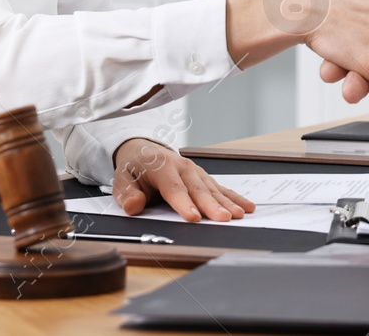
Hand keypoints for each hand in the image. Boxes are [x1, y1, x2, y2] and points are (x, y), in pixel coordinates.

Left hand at [111, 138, 252, 221]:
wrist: (144, 151)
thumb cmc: (134, 169)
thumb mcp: (122, 180)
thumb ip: (127, 194)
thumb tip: (134, 206)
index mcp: (162, 167)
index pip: (174, 188)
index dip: (184, 203)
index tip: (194, 218)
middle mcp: (183, 167)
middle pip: (198, 189)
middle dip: (212, 205)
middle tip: (224, 218)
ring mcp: (196, 171)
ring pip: (212, 189)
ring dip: (227, 202)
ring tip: (238, 215)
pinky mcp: (203, 177)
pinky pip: (220, 188)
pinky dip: (234, 197)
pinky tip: (246, 207)